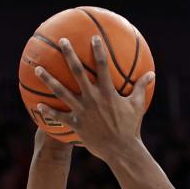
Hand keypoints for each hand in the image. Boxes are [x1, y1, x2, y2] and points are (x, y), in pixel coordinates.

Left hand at [34, 36, 154, 161]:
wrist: (121, 150)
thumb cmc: (131, 128)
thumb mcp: (138, 106)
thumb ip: (141, 88)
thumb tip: (152, 74)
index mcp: (108, 93)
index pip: (102, 66)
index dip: (98, 50)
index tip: (93, 38)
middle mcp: (92, 98)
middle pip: (77, 72)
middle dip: (69, 55)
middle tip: (61, 42)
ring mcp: (82, 111)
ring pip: (62, 92)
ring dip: (49, 79)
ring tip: (38, 69)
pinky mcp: (77, 124)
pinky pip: (60, 116)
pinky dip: (49, 111)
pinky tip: (38, 105)